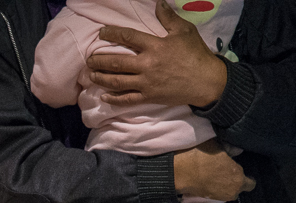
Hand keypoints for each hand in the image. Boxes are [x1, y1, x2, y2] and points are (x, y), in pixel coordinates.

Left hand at [85, 1, 226, 107]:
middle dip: (100, 61)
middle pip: (116, 62)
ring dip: (102, 78)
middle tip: (89, 59)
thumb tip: (158, 3)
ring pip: (118, 82)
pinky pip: (128, 100)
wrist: (207, 82)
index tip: (102, 33)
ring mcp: (147, 83)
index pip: (128, 37)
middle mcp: (147, 65)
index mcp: (155, 46)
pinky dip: (114, 99)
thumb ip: (168, 18)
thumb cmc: (196, 55)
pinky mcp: (149, 97)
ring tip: (91, 75)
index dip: (112, 34)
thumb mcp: (184, 31)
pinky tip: (104, 97)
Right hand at [173, 140, 254, 200]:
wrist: (181, 171)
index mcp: (239, 177)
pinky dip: (217, 187)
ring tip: (218, 174)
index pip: (251, 183)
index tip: (239, 170)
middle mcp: (233, 190)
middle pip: (239, 188)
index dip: (247, 177)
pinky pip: (219, 193)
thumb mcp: (217, 145)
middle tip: (227, 171)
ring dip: (226, 185)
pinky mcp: (210, 198)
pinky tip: (210, 178)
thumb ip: (230, 149)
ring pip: (228, 191)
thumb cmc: (201, 156)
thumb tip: (237, 150)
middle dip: (235, 181)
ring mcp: (221, 196)